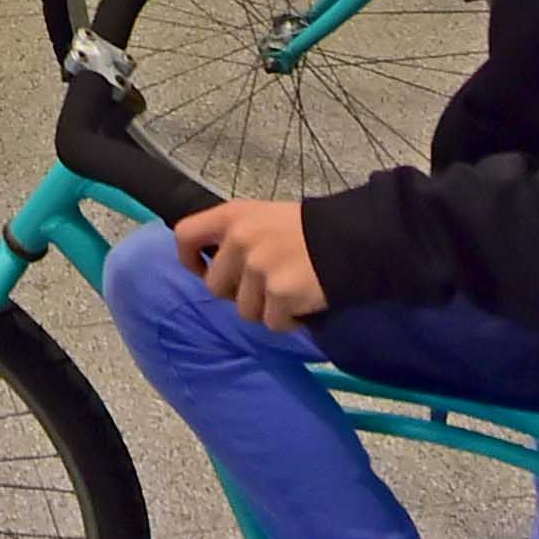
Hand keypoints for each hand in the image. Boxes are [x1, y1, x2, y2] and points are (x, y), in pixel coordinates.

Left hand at [176, 198, 326, 328]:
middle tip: (264, 285)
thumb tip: (216, 265)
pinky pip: (272, 323)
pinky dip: (288, 320)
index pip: (186, 235)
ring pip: (244, 310)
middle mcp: (240, 240)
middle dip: (237, 293)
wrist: (353, 239)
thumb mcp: (265, 217)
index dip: (189, 258)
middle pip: (215, 286)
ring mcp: (259, 268)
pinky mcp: (279, 293)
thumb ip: (238, 235)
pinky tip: (302, 301)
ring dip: (265, 308)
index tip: (204, 269)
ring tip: (289, 290)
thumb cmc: (308, 229)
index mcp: (233, 216)